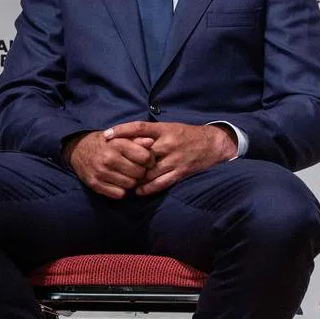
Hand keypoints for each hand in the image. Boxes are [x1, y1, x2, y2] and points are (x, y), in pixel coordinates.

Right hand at [63, 131, 155, 198]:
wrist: (78, 149)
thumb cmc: (106, 143)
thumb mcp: (120, 137)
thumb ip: (137, 139)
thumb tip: (151, 142)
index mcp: (118, 144)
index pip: (145, 157)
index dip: (150, 160)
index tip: (147, 161)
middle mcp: (109, 158)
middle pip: (139, 173)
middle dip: (141, 172)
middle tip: (137, 169)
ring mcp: (101, 172)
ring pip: (130, 185)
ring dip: (132, 182)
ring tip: (127, 175)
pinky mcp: (95, 184)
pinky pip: (118, 194)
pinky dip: (121, 190)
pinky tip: (119, 182)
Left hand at [103, 122, 237, 195]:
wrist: (213, 144)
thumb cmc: (188, 135)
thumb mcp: (171, 127)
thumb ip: (152, 133)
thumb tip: (128, 136)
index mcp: (165, 129)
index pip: (139, 127)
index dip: (121, 130)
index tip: (106, 135)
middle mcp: (168, 143)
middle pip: (140, 152)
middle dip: (125, 159)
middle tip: (110, 163)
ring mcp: (174, 159)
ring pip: (148, 171)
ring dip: (134, 177)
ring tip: (122, 180)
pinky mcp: (180, 172)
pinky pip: (160, 183)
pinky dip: (147, 189)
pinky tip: (138, 191)